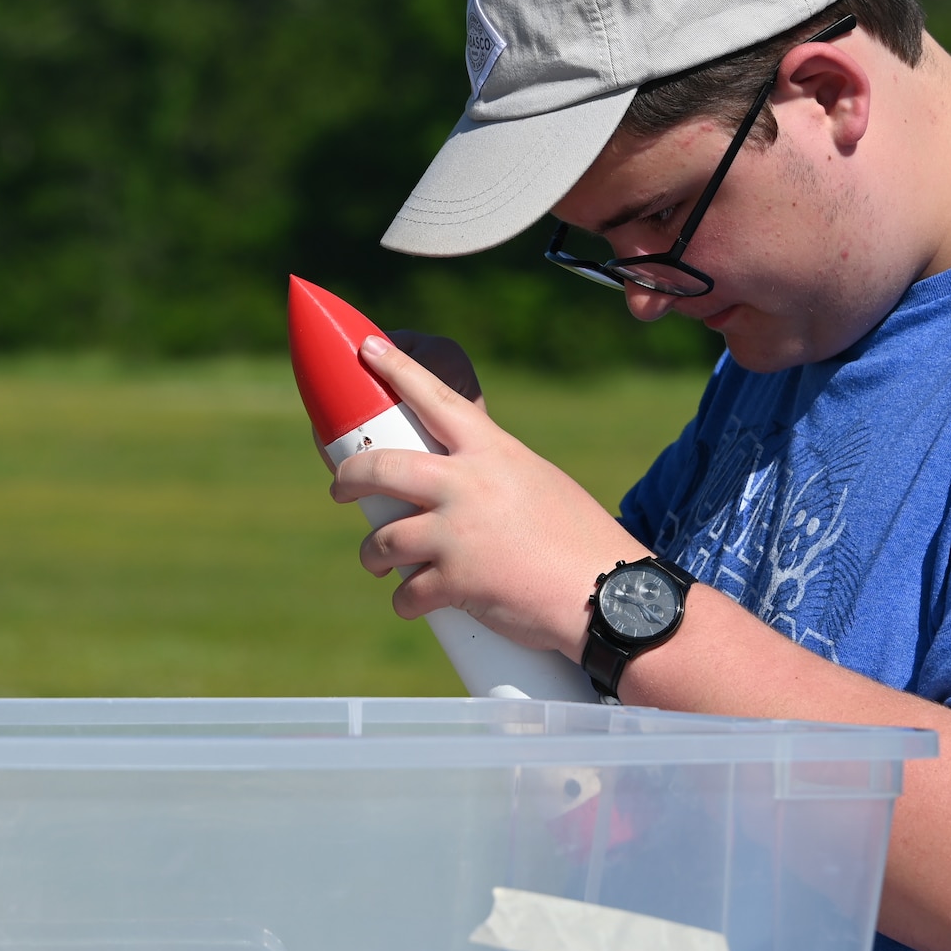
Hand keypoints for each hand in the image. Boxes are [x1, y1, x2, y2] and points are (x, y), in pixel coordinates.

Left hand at [331, 335, 647, 657]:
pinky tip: (413, 603)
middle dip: (349, 477)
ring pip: (383, 539)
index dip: (396, 369)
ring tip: (378, 562)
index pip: (435, 397)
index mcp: (493, 451)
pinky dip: (406, 601)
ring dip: (373, 554)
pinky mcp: (456, 581)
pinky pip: (408, 592)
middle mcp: (467, 484)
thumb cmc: (581, 540)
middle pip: (381, 467)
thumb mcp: (538, 482)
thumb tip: (452, 491)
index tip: (366, 348)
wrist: (610, 593)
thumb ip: (492, 477)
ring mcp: (457, 533)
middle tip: (340, 487)